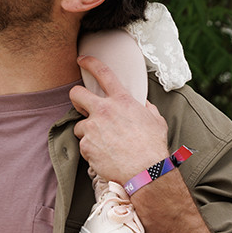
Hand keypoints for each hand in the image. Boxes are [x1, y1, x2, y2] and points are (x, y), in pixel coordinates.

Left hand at [69, 55, 169, 183]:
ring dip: (88, 132)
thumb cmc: (153, 147)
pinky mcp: (86, 146)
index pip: (103, 73)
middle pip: (76, 94)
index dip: (90, 63)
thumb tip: (143, 104)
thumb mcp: (155, 120)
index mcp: (121, 100)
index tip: (82, 60)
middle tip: (82, 105)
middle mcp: (103, 110)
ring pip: (79, 125)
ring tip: (103, 143)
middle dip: (76, 97)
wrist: (146, 172)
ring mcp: (92, 128)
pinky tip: (104, 155)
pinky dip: (91, 150)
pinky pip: (84, 145)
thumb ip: (146, 108)